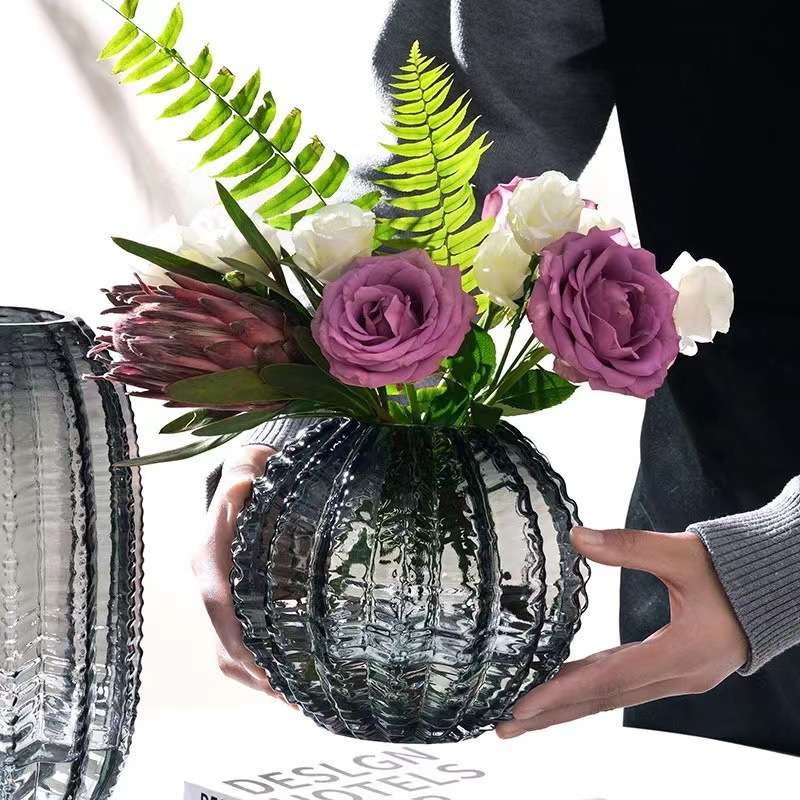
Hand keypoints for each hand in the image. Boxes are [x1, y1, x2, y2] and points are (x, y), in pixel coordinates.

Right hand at [193, 444, 282, 696]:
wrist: (248, 479)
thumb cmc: (254, 475)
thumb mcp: (249, 468)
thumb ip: (244, 474)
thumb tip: (243, 482)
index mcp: (208, 557)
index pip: (219, 603)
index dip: (240, 637)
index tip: (267, 667)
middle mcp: (209, 584)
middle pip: (225, 641)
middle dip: (256, 671)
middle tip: (295, 696)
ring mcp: (220, 599)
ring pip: (230, 652)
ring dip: (260, 678)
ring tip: (298, 697)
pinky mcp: (236, 607)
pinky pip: (241, 648)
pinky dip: (263, 669)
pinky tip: (292, 682)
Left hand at [496, 526, 748, 738]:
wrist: (777, 586)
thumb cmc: (734, 571)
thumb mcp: (682, 553)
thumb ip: (630, 547)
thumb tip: (577, 536)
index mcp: (682, 653)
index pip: (609, 679)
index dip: (562, 692)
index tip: (521, 705)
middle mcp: (677, 676)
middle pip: (603, 700)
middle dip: (552, 713)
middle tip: (504, 725)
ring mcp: (676, 678)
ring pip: (610, 698)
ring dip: (566, 707)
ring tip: (522, 717)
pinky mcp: (673, 670)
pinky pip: (623, 688)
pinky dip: (589, 693)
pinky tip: (564, 691)